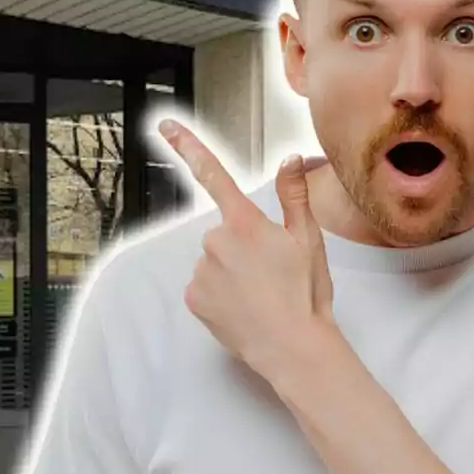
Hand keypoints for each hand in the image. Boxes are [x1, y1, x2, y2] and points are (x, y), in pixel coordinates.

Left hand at [159, 119, 335, 379]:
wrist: (293, 348)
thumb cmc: (306, 295)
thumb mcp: (308, 240)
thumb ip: (294, 195)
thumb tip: (289, 158)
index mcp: (245, 222)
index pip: (213, 174)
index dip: (188, 145)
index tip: (165, 124)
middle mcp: (216, 242)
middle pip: (223, 231)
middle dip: (242, 245)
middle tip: (271, 271)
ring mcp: (201, 271)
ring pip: (214, 260)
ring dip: (232, 271)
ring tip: (260, 293)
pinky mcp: (193, 297)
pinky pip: (204, 285)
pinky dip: (220, 293)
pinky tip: (243, 306)